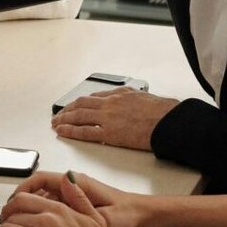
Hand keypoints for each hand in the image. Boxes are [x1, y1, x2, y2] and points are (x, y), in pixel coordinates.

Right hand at [5, 170, 142, 226]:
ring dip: (28, 209)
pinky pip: (50, 207)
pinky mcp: (73, 205)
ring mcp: (71, 196)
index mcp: (76, 183)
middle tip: (8, 215)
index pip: (41, 179)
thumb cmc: (125, 212)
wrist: (140, 214)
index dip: (24, 189)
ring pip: (42, 199)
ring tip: (15, 223)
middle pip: (37, 189)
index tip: (13, 201)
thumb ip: (84, 208)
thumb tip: (65, 200)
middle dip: (20, 201)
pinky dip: (39, 215)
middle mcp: (71, 187)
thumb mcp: (104, 216)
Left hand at [50, 88, 177, 150]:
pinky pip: (85, 131)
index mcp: (120, 93)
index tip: (73, 106)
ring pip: (79, 115)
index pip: (93, 96)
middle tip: (59, 115)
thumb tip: (132, 102)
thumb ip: (132, 99)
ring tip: (56, 123)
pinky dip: (71, 131)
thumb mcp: (145, 98)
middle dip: (67, 109)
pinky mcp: (110, 133)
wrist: (171, 121)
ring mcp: (109, 117)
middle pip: (81, 104)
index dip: (80, 102)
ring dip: (64, 119)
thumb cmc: (164, 112)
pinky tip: (63, 132)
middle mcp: (111, 102)